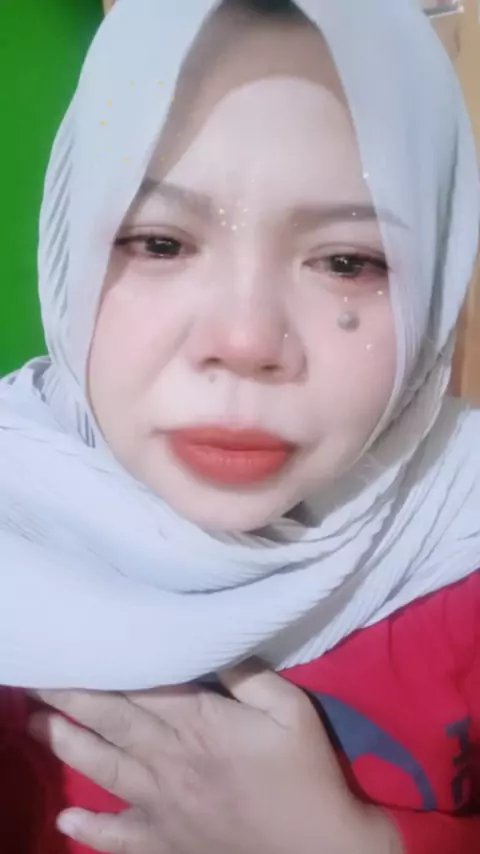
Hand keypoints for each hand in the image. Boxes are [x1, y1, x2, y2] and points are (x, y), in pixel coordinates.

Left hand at [30, 663, 401, 853]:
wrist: (319, 852)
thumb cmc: (306, 774)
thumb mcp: (291, 711)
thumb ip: (248, 675)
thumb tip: (210, 644)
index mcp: (200, 724)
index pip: (142, 686)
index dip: (106, 666)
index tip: (77, 645)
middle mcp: (169, 760)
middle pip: (111, 720)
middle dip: (70, 695)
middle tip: (35, 674)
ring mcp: (163, 804)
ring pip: (103, 768)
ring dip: (64, 745)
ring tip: (32, 723)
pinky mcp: (166, 841)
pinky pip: (119, 838)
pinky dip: (91, 830)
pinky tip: (67, 819)